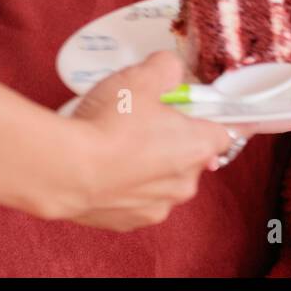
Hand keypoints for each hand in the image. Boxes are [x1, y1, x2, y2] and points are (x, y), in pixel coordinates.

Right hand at [60, 50, 253, 230]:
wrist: (65, 170)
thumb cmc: (108, 125)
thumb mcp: (141, 77)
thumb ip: (165, 68)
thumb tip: (169, 69)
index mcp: (199, 147)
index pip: (225, 131)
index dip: (209, 116)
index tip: (196, 109)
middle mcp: (185, 183)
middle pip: (191, 155)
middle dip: (172, 138)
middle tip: (143, 120)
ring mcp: (158, 206)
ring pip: (162, 179)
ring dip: (148, 164)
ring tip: (117, 144)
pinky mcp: (129, 222)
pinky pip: (136, 199)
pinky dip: (125, 185)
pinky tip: (105, 167)